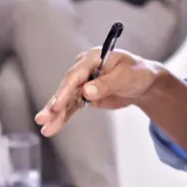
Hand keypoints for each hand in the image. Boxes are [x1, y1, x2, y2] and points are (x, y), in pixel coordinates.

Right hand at [36, 47, 159, 136]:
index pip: (75, 75)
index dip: (65, 90)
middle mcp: (84, 69)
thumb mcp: (125, 77)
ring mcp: (83, 83)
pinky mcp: (85, 96)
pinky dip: (63, 118)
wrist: (144, 83)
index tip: (57, 105)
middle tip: (42, 117)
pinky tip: (52, 127)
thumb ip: (106, 83)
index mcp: (93, 58)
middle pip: (67, 88)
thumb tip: (86, 92)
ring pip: (67, 100)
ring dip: (56, 115)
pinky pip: (72, 108)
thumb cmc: (137, 74)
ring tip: (45, 128)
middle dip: (55, 104)